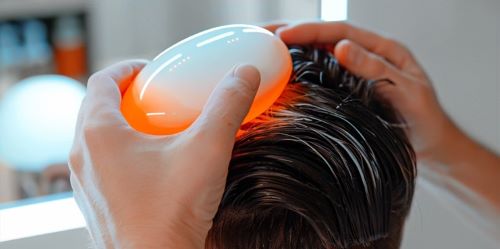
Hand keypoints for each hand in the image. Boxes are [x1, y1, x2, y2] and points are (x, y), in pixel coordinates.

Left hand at [69, 60, 260, 248]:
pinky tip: (154, 168)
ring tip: (157, 131)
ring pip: (97, 139)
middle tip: (157, 98)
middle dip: (127, 97)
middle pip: (97, 108)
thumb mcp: (208, 149)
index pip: (102, 81)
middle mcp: (83, 155)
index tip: (150, 71)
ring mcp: (86, 182)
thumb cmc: (169, 213)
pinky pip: (103, 166)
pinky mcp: (97, 204)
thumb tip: (244, 75)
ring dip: (123, 126)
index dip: (126, 69)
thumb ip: (227, 106)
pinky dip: (122, 155)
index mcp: (99, 133)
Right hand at [267, 21, 455, 161]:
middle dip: (292, 32)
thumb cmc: (424, 120)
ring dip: (290, 49)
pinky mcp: (346, 89)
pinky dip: (298, 69)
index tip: (283, 36)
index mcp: (382, 48)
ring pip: (318, 53)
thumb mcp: (406, 91)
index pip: (340, 31)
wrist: (430, 146)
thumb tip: (340, 47)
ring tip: (260, 48)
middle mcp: (365, 55)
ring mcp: (354, 72)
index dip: (310, 30)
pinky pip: (319, 73)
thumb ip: (375, 68)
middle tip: (259, 34)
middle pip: (323, 36)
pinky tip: (279, 73)